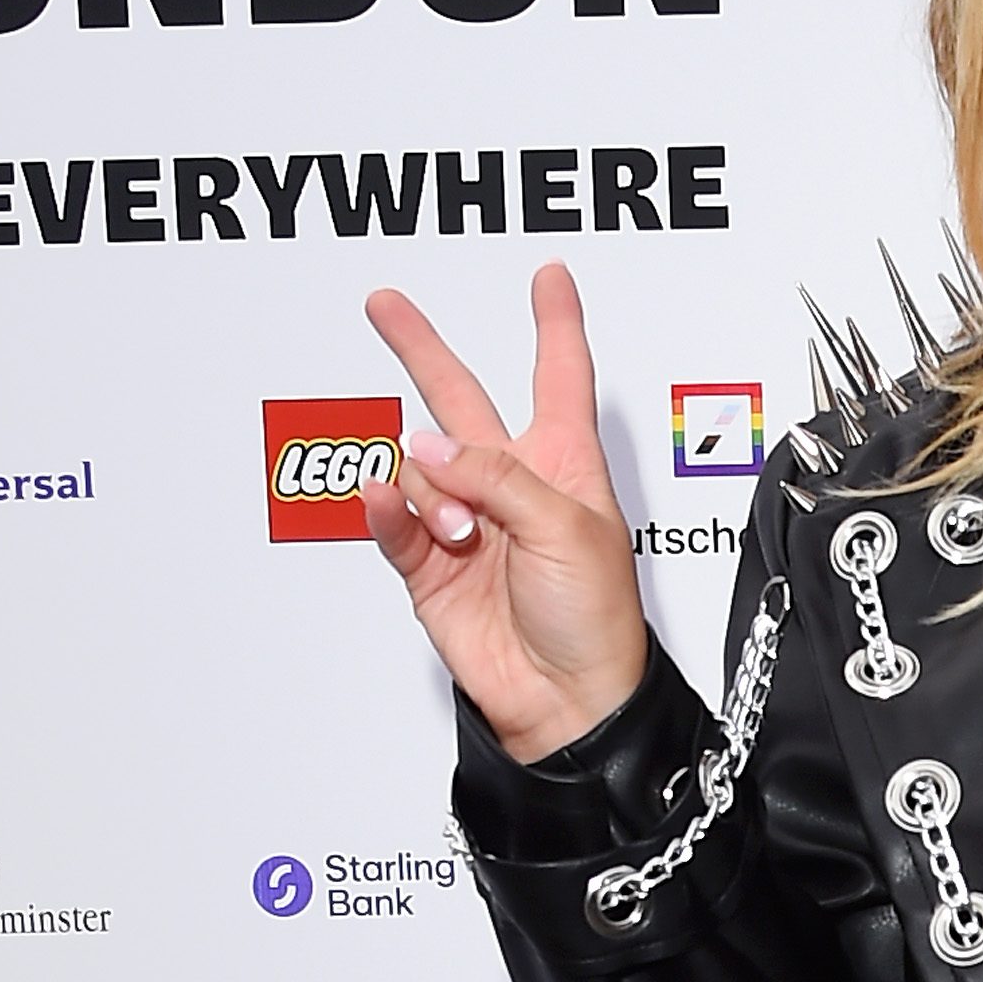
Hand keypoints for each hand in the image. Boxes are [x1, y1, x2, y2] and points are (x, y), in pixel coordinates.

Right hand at [361, 263, 651, 762]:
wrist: (568, 702)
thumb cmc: (597, 623)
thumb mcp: (569, 528)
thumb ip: (497, 476)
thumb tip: (429, 448)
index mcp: (563, 466)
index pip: (559, 376)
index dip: (555, 325)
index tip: (549, 279)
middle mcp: (510, 485)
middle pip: (459, 397)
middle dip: (421, 349)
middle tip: (385, 305)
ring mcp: (465, 522)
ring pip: (417, 464)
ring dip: (431, 487)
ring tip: (461, 531)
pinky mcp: (428, 562)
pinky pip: (392, 517)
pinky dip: (389, 509)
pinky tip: (394, 507)